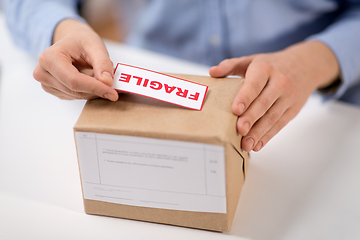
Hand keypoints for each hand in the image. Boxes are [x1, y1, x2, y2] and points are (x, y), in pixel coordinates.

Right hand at [33, 19, 117, 100]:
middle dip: (98, 90)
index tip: (113, 93)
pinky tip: (95, 82)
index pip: (74, 80)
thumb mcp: (95, 46)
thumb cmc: (82, 41)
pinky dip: (89, 92)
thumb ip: (102, 63)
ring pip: (77, 96)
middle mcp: (43, 72)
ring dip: (95, 91)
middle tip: (116, 87)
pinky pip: (76, 97)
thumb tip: (107, 82)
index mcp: (49, 58)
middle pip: (76, 90)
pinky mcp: (54, 91)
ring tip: (105, 79)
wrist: (72, 41)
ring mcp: (46, 84)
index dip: (95, 88)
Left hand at [210, 41, 339, 151]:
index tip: (235, 110)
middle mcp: (279, 83)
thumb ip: (230, 65)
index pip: (255, 84)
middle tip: (239, 130)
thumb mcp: (252, 60)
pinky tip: (257, 145)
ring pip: (272, 117)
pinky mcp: (293, 110)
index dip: (245, 97)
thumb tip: (212, 72)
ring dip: (259, 132)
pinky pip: (280, 125)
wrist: (307, 65)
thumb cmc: (272, 64)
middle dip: (251, 118)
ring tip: (246, 144)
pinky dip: (268, 136)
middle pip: (264, 103)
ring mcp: (288, 98)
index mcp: (265, 69)